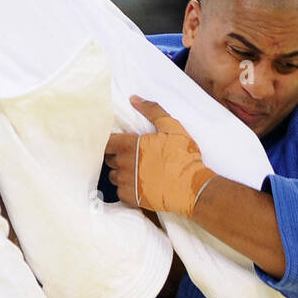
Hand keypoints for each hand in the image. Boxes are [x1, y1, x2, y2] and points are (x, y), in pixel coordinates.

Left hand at [104, 96, 215, 216]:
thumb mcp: (172, 127)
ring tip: (137, 171)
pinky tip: (140, 184)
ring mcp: (126, 182)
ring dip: (121, 173)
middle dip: (117, 157)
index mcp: (129, 145)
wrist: (191, 187)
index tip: (117, 143)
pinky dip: (127, 188)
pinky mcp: (130, 198)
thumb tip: (134, 99)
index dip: (110, 142)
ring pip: (114, 176)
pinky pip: (120, 191)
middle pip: (108, 159)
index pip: (106, 142)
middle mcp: (123, 164)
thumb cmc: (183, 156)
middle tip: (133, 157)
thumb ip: (152, 111)